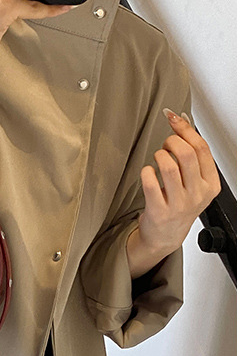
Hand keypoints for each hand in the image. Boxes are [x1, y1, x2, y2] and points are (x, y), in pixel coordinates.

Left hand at [137, 109, 221, 252]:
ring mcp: (179, 204)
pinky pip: (150, 182)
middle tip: (165, 144)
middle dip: (171, 141)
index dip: (186, 130)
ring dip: (159, 155)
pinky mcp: (159, 211)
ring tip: (157, 159)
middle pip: (186, 154)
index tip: (174, 119)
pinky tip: (147, 172)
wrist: (165, 236)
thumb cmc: (178, 205)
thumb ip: (191, 156)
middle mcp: (197, 194)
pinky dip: (146, 171)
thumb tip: (181, 122)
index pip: (202, 149)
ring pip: (168, 166)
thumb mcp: (194, 182)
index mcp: (210, 184)